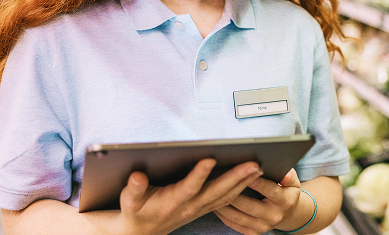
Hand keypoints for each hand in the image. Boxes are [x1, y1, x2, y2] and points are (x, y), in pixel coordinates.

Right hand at [114, 159, 263, 234]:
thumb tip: (137, 177)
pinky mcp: (205, 206)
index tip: (209, 159)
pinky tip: (252, 178)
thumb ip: (133, 189)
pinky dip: (241, 188)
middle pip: (217, 191)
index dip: (199, 175)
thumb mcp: (129, 201)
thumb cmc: (137, 212)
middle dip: (236, 177)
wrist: (144, 230)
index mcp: (173, 202)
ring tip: (258, 168)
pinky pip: (227, 199)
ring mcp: (200, 207)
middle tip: (253, 164)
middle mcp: (190, 205)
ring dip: (243, 182)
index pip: (189, 187)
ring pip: (227, 195)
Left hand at [214, 168, 303, 234]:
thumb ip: (289, 175)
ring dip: (223, 204)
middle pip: (249, 205)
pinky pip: (233, 224)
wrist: (288, 215)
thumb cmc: (287, 192)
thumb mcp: (293, 182)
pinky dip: (222, 214)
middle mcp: (274, 216)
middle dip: (233, 193)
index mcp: (285, 201)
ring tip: (212, 191)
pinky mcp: (252, 233)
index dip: (256, 181)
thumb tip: (286, 173)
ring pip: (237, 216)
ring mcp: (262, 227)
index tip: (244, 171)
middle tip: (219, 180)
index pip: (270, 190)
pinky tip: (214, 203)